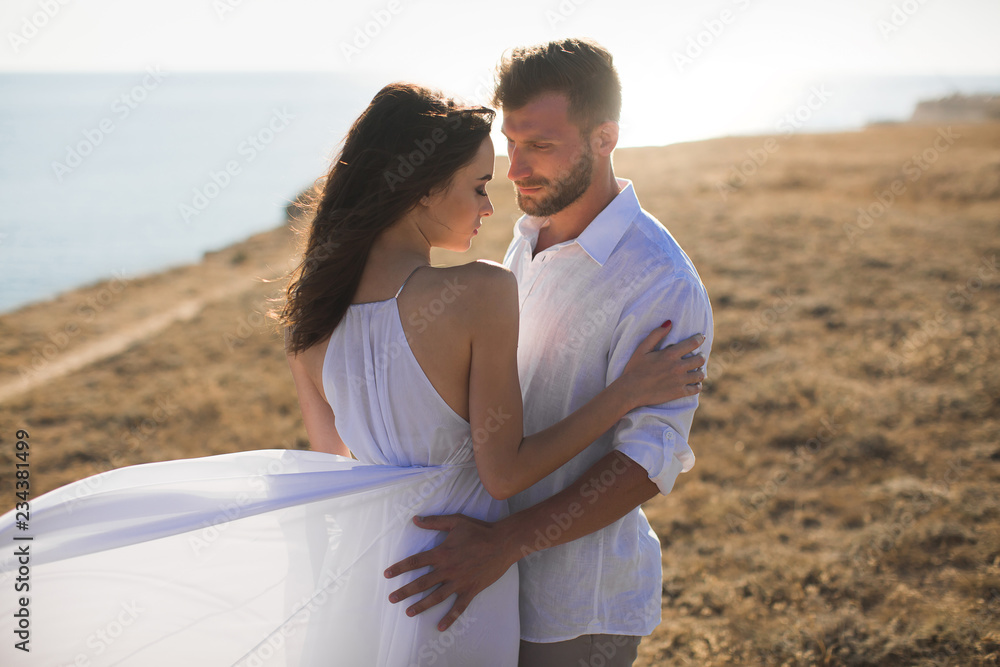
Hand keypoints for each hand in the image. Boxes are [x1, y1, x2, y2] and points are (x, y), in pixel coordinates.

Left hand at [383, 514, 514, 630]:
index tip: (387, 574)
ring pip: (436, 597)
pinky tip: (440, 627)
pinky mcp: (471, 590)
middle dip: (405, 591)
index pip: (415, 562)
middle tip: (392, 599)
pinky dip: (449, 618)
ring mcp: (459, 582)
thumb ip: (434, 522)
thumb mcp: (456, 521)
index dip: (400, 568)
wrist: (503, 543)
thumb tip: (415, 520)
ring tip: (409, 612)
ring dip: (421, 605)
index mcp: (441, 553)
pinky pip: (458, 607)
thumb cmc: (479, 530)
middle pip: (421, 583)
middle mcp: (447, 570)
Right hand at [620, 321, 705, 408]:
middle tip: (698, 355)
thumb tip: (669, 322)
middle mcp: (678, 367)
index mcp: (670, 354)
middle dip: (701, 355)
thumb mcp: (642, 348)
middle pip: (700, 359)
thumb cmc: (635, 368)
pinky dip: (698, 385)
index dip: (699, 338)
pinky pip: (696, 389)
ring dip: (700, 370)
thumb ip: (656, 334)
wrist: (630, 391)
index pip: (693, 343)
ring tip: (696, 370)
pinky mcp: (679, 392)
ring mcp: (680, 381)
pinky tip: (694, 383)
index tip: (701, 337)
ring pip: (700, 374)